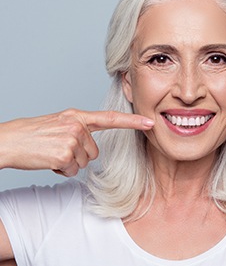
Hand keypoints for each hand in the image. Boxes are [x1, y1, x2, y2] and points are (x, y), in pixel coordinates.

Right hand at [0, 109, 153, 176]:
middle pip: (95, 151)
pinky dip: (61, 170)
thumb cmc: (33, 134)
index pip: (110, 118)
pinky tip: (49, 160)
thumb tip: (92, 144)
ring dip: (69, 163)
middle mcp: (77, 125)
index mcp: (77, 116)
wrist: (8, 140)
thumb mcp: (60, 123)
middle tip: (58, 148)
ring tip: (52, 152)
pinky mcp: (65, 154)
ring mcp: (72, 139)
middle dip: (79, 155)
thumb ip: (80, 128)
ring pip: (84, 162)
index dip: (132, 121)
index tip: (149, 122)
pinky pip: (72, 170)